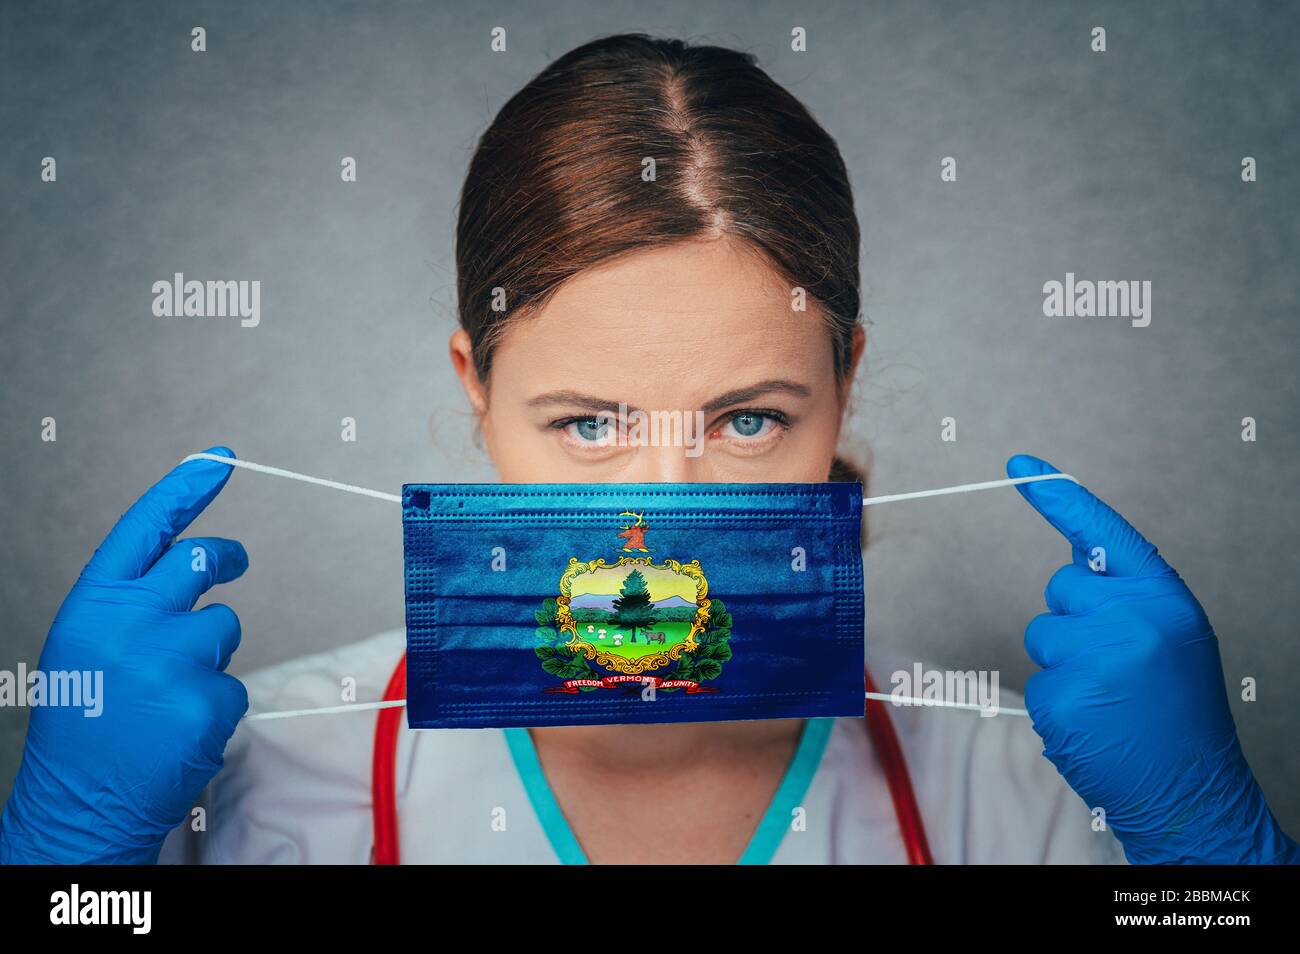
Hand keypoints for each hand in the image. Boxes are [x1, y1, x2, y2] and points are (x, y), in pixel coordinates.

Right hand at [0, 447, 248, 863]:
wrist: (77, 803)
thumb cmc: (85, 720)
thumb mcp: (89, 644)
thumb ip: (133, 601)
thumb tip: (197, 560)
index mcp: (94, 603)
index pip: (147, 527)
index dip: (186, 488)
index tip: (220, 458)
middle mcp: (130, 621)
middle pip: (201, 560)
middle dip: (226, 558)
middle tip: (235, 561)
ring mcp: (171, 659)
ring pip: (225, 626)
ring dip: (209, 654)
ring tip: (165, 695)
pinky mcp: (206, 698)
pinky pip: (234, 684)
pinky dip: (214, 705)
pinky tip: (177, 730)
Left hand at [1008, 454, 1297, 864]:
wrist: (1193, 790)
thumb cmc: (1179, 710)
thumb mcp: (1171, 636)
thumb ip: (1126, 595)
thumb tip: (1074, 556)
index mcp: (1162, 598)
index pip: (1102, 533)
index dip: (1058, 496)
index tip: (1019, 464)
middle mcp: (1129, 620)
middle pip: (1060, 589)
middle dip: (1075, 620)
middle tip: (1116, 665)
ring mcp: (1093, 659)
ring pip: (1042, 635)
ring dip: (1064, 663)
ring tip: (1108, 698)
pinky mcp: (1062, 698)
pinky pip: (1036, 681)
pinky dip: (1057, 702)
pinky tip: (1094, 722)